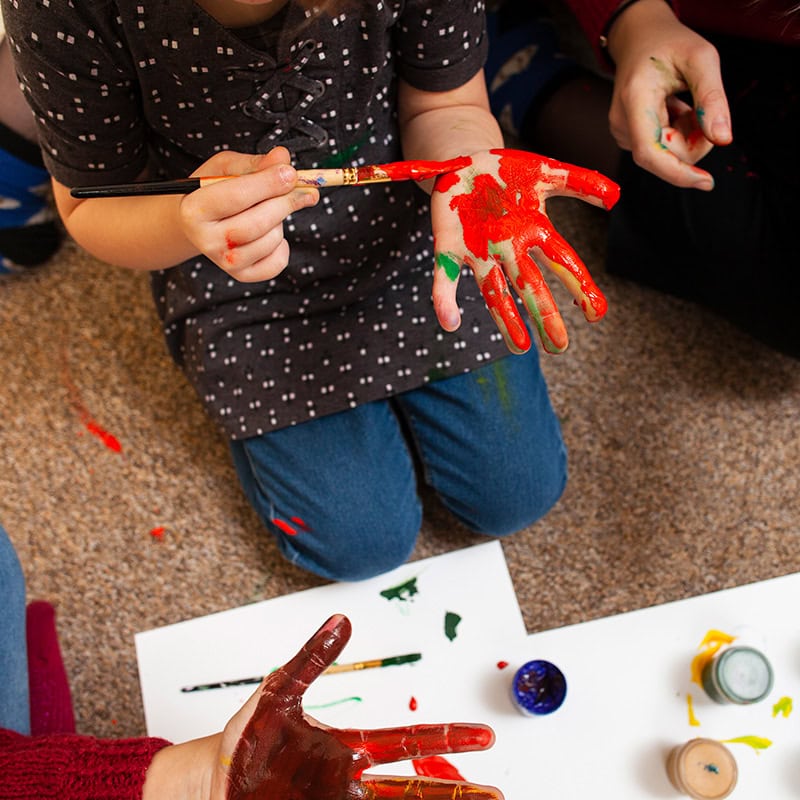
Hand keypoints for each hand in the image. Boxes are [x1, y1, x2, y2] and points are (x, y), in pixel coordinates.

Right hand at [178, 146, 318, 280]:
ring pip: (270, 240)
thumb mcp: (226, 168)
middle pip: (257, 223)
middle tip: (303, 189)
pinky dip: (283, 246)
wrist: (199, 224)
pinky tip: (273, 234)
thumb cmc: (215, 190)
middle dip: (285, 203)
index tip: (291, 173)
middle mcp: (206, 240)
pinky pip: (277, 263)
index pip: (237, 196)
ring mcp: (224, 261)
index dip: (268, 184)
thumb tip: (283, 158)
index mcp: (194, 209)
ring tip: (271, 210)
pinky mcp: (241, 275)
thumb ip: (255, 163)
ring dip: (281, 221)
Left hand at [212, 614, 502, 799]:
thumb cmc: (246, 737)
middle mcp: (350, 782)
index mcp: (348, 747)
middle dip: (457, 795)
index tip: (486, 737)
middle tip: (498, 794)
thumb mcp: (277, 693)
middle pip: (415, 789)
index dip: (448, 737)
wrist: (211, 782)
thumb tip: (341, 620)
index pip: (408, 741)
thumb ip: (310, 661)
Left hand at [431, 148, 618, 353]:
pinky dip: (444, 299)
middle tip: (559, 347)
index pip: (561, 262)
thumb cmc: (506, 173)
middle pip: (530, 284)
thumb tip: (617, 196)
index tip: (596, 314)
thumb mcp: (544, 172)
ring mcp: (478, 251)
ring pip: (494, 290)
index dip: (580, 286)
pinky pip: (446, 276)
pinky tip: (450, 323)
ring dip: (504, 319)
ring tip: (519, 348)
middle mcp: (507, 248)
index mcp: (532, 231)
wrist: (464, 165)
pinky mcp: (448, 248)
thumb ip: (578, 182)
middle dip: (545, 314)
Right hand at [606, 0, 731, 188]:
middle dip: (693, 142)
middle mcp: (622, 122)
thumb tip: (723, 139)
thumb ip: (712, 98)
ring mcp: (621, 131)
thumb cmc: (669, 44)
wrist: (640, 38)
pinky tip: (673, 109)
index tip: (706, 181)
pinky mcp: (627, 136)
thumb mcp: (701, 58)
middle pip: (664, 155)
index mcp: (635, 100)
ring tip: (683, 104)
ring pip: (664, 154)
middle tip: (703, 111)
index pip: (650, 152)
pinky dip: (677, 133)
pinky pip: (660, 148)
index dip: (677, 172)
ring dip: (686, 134)